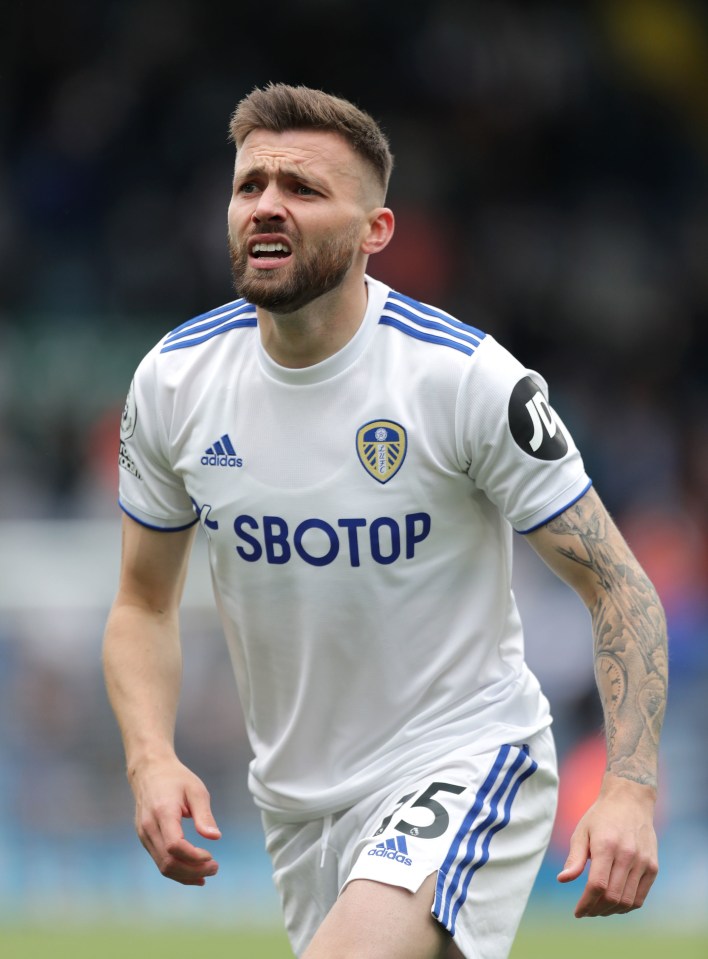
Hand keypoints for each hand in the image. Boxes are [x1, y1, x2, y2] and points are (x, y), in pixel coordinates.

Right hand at [130, 756, 221, 885]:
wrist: (150, 771)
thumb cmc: (176, 778)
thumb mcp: (196, 790)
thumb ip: (204, 815)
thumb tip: (215, 837)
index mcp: (163, 812)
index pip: (174, 846)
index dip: (194, 857)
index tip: (211, 855)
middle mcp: (149, 827)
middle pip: (168, 862)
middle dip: (193, 871)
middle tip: (215, 868)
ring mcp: (144, 835)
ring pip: (162, 866)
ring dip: (186, 875)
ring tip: (207, 872)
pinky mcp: (145, 839)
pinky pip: (160, 861)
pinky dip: (177, 870)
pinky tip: (193, 872)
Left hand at [557, 773, 657, 916]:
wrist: (630, 800)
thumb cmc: (601, 816)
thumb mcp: (582, 831)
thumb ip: (575, 858)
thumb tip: (562, 880)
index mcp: (606, 845)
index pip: (597, 885)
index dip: (586, 903)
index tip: (577, 912)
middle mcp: (627, 855)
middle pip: (613, 896)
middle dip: (596, 910)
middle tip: (586, 911)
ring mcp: (643, 862)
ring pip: (627, 901)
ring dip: (611, 911)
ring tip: (598, 909)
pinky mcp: (653, 867)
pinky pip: (640, 897)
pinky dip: (626, 906)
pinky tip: (614, 905)